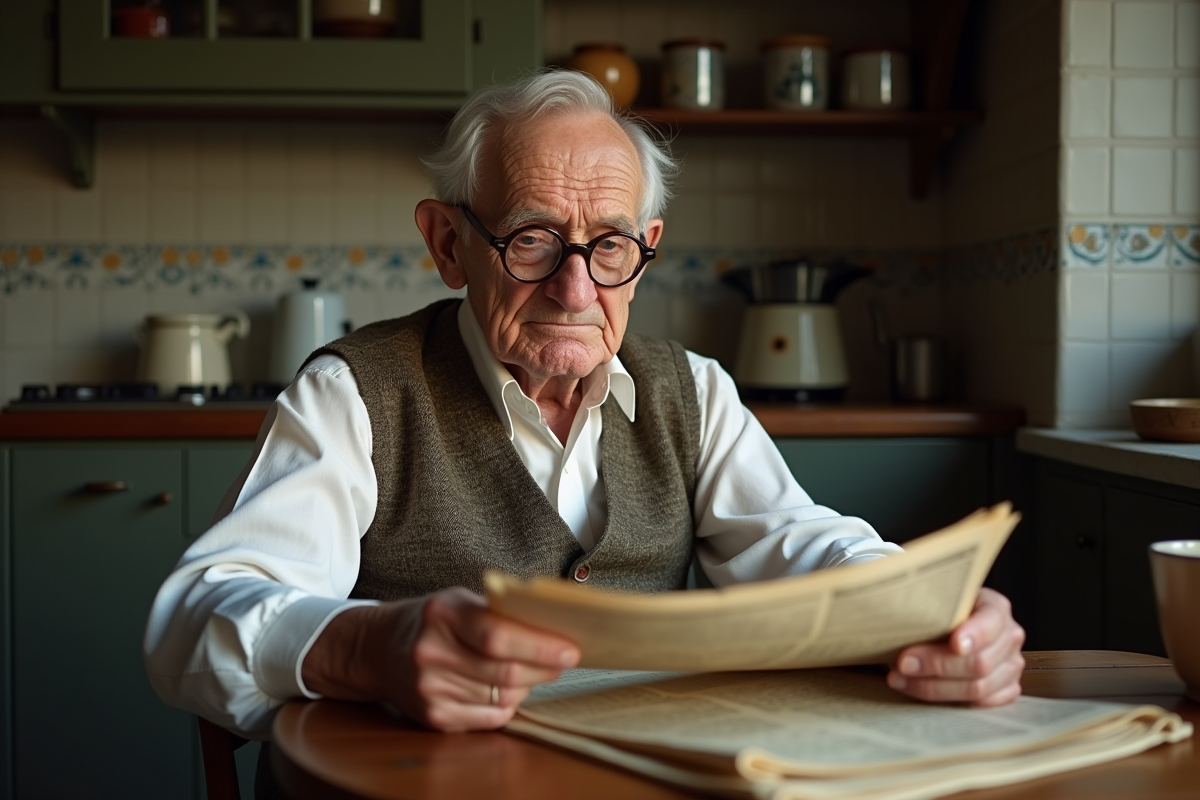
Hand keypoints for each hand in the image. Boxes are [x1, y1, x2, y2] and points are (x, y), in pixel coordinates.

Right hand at [302, 587, 579, 731]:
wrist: (377, 648)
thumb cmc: (431, 620)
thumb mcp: (459, 601)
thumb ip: (499, 612)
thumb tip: (554, 628)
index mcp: (442, 615)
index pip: (498, 636)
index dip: (540, 646)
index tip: (571, 649)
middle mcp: (431, 652)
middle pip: (505, 672)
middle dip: (544, 668)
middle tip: (563, 661)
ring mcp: (429, 688)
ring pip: (502, 696)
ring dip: (528, 686)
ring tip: (532, 671)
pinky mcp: (433, 716)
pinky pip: (489, 716)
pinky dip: (508, 703)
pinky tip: (507, 689)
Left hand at [887, 587, 1024, 705]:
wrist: (951, 624)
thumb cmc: (941, 611)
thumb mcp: (938, 601)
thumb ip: (929, 609)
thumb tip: (901, 622)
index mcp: (995, 608)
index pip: (990, 623)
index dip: (974, 635)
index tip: (955, 644)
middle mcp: (1009, 637)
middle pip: (980, 662)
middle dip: (937, 665)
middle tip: (903, 663)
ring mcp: (1010, 666)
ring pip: (977, 688)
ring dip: (934, 687)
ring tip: (900, 679)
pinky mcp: (1006, 690)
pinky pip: (980, 704)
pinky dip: (946, 700)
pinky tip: (918, 690)